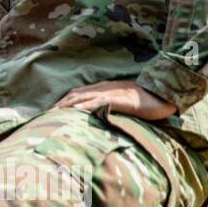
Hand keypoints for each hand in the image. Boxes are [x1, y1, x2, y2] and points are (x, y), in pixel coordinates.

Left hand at [54, 80, 175, 120]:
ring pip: (80, 98)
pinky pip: (96, 103)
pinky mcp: (116, 99)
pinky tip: (73, 113)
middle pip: (73, 95)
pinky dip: (83, 107)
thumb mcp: (124, 103)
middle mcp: (102, 88)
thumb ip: (111, 107)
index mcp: (102, 89)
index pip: (76, 94)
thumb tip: (101, 118)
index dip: (62, 102)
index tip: (50, 112)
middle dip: (58, 105)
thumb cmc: (145, 100)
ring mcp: (108, 93)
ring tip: (51, 116)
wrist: (163, 94)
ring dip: (64, 106)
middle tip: (44, 117)